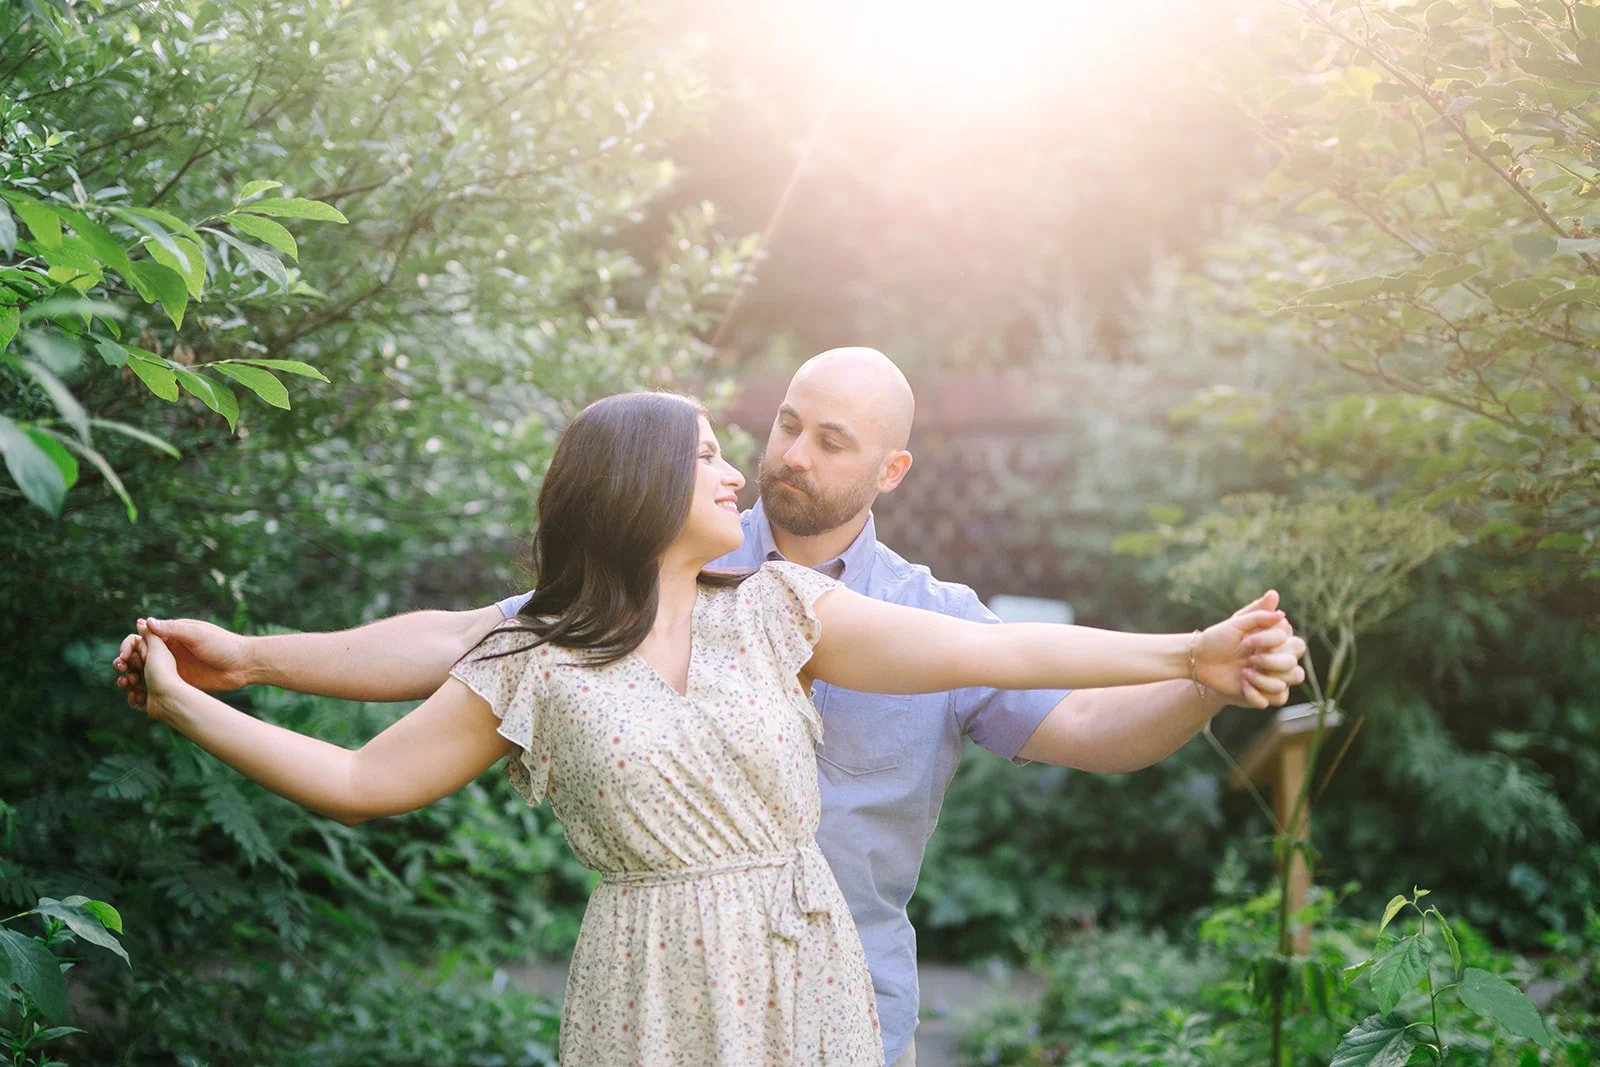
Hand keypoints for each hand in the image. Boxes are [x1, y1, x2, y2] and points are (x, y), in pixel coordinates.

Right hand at [113, 617, 251, 710]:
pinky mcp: (180, 680)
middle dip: (127, 661)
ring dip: (133, 675)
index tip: (123, 655)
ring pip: (146, 670)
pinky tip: (137, 695)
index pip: (142, 636)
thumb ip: (172, 629)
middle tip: (119, 669)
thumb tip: (144, 622)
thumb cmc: (223, 645)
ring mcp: (174, 666)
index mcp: (172, 634)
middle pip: (140, 654)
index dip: (129, 645)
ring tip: (125, 683)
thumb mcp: (196, 635)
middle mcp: (170, 649)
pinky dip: (146, 688)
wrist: (244, 666)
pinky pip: (158, 683)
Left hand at [1193, 591, 1305, 707]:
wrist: (1198, 660)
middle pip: (1292, 664)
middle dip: (1270, 663)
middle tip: (1249, 660)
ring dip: (1264, 680)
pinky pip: (1274, 700)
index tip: (1245, 642)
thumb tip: (1280, 608)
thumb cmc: (1217, 638)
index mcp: (1275, 641)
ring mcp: (1270, 677)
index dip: (1270, 643)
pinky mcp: (1262, 694)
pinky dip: (1256, 694)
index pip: (1294, 643)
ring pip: (1285, 684)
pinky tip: (1241, 686)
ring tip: (1244, 674)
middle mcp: (1277, 659)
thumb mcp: (1236, 623)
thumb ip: (1259, 614)